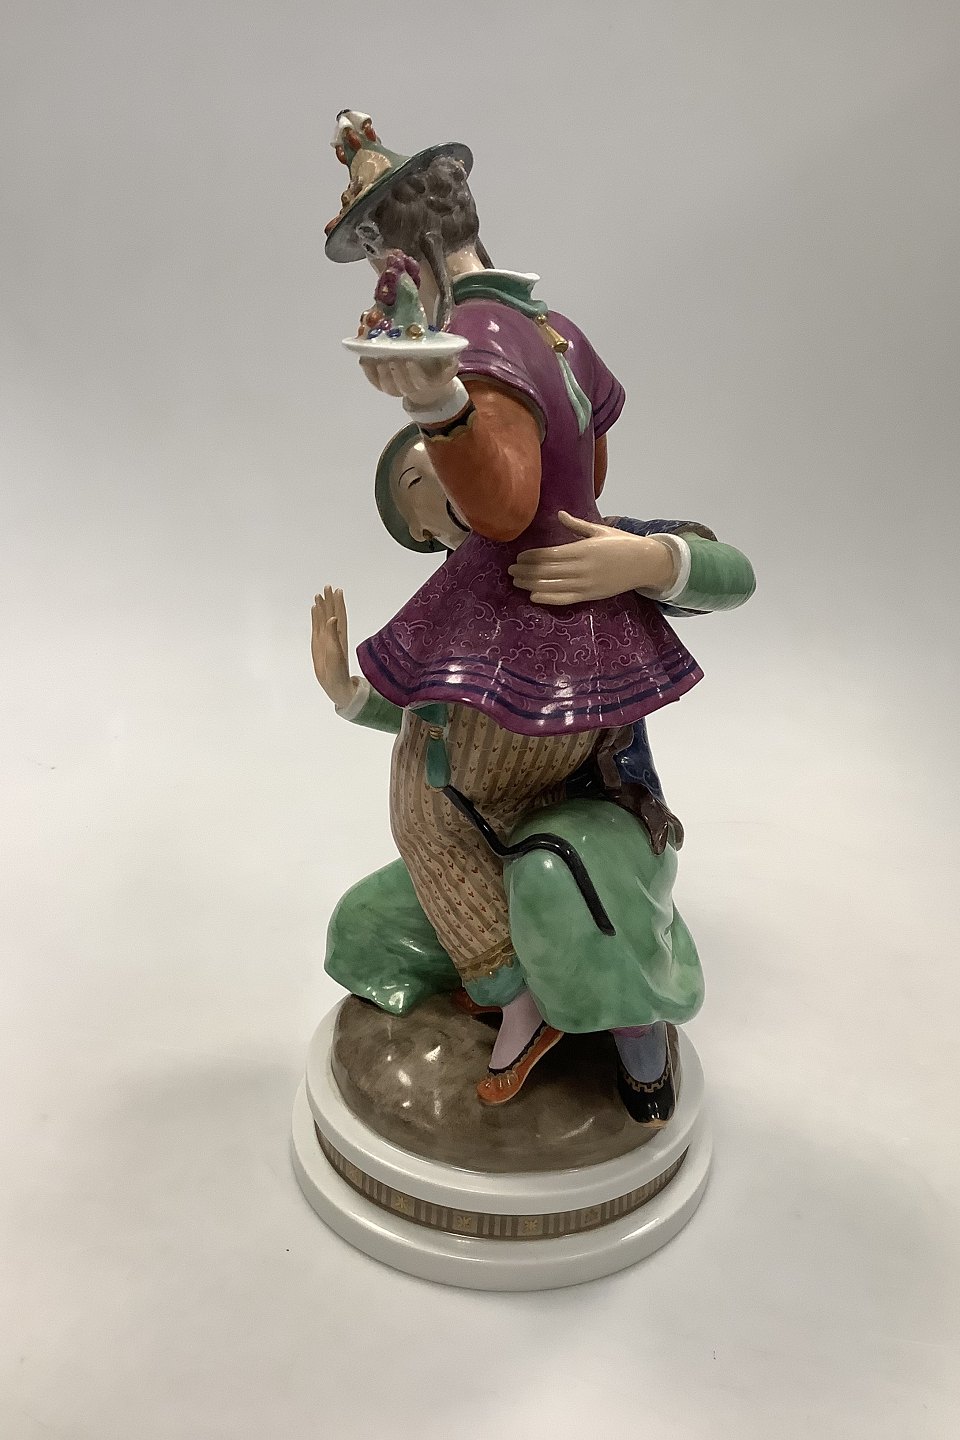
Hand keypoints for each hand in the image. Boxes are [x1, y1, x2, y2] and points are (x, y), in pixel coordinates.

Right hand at [311, 586, 357, 708]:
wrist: (334, 684)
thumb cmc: (337, 671)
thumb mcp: (335, 653)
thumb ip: (333, 635)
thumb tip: (333, 618)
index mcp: (339, 635)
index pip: (339, 615)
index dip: (338, 603)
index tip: (337, 590)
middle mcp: (333, 634)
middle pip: (332, 613)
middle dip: (330, 600)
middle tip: (327, 586)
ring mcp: (325, 638)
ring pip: (324, 618)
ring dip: (322, 606)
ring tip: (319, 595)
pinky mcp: (318, 643)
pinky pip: (317, 626)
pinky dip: (316, 617)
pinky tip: (314, 610)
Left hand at [359, 355, 461, 409]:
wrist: (427, 372)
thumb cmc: (436, 359)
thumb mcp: (445, 353)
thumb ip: (447, 351)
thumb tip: (447, 347)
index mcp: (430, 382)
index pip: (422, 382)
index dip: (415, 374)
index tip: (410, 361)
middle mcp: (413, 388)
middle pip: (403, 385)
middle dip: (396, 372)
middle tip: (391, 356)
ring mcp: (397, 388)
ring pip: (389, 386)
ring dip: (382, 374)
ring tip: (378, 359)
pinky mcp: (384, 385)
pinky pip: (375, 382)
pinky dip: (369, 371)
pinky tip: (365, 359)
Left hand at [509, 512, 677, 604]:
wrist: (645, 563)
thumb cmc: (622, 544)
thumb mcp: (600, 530)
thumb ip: (577, 525)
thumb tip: (559, 513)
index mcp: (584, 549)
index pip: (550, 554)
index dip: (532, 557)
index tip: (518, 557)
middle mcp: (583, 567)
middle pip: (547, 570)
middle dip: (527, 571)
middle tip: (510, 570)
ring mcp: (586, 583)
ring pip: (552, 585)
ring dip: (532, 583)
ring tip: (516, 581)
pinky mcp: (591, 595)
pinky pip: (565, 599)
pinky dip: (548, 598)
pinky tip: (534, 595)